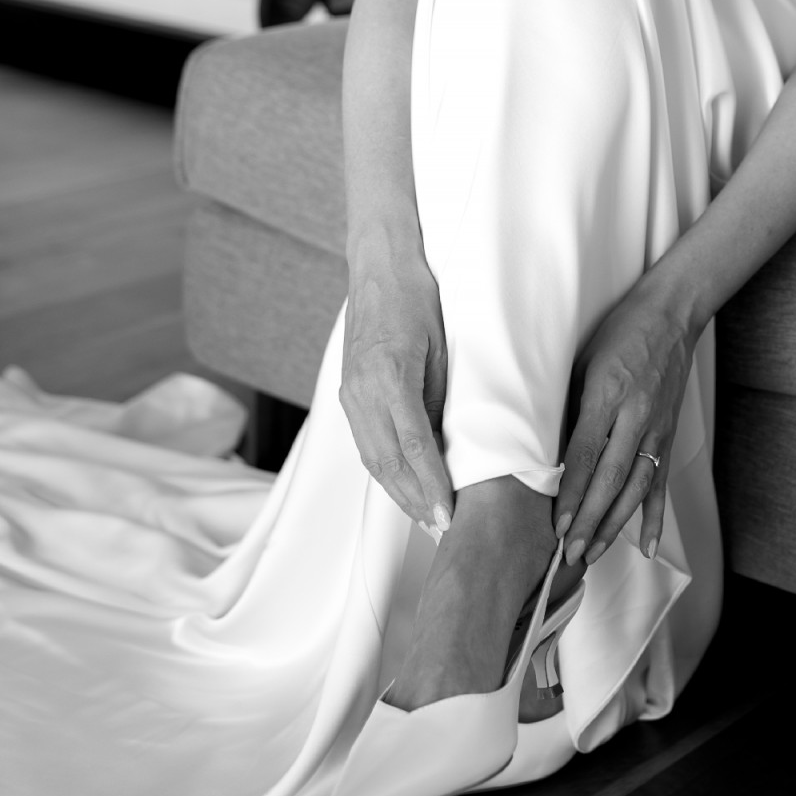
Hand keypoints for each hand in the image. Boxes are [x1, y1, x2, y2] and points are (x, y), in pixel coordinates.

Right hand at [338, 242, 452, 531]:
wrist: (380, 265)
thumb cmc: (418, 297)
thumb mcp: (442, 345)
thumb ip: (439, 396)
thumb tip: (448, 445)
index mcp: (389, 374)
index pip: (413, 445)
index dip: (431, 484)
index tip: (447, 513)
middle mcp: (363, 389)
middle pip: (387, 461)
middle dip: (415, 500)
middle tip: (441, 529)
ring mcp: (350, 392)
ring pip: (372, 457)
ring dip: (398, 492)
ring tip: (424, 518)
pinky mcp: (347, 392)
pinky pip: (365, 441)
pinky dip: (384, 469)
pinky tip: (402, 486)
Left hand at [556, 281, 695, 566]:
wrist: (671, 314)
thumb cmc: (620, 331)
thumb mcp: (583, 359)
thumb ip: (569, 404)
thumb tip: (547, 449)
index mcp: (608, 394)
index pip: (586, 454)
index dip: (571, 493)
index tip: (558, 524)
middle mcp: (636, 416)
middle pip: (611, 479)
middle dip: (590, 520)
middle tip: (571, 553)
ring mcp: (657, 428)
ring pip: (637, 488)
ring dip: (615, 525)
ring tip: (595, 553)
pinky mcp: (670, 435)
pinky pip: (662, 482)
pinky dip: (656, 515)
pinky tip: (650, 545)